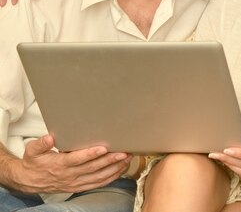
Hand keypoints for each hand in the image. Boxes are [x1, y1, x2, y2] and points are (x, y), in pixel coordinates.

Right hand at [13, 135, 130, 192]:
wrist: (29, 181)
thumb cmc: (34, 162)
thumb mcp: (32, 151)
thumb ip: (41, 144)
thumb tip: (50, 137)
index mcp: (59, 164)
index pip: (77, 159)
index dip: (90, 154)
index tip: (103, 148)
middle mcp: (69, 175)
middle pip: (92, 168)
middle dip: (110, 160)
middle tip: (124, 152)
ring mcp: (76, 182)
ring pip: (98, 177)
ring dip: (114, 168)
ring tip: (127, 159)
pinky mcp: (79, 187)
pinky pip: (98, 184)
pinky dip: (111, 178)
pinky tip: (121, 170)